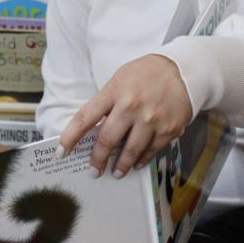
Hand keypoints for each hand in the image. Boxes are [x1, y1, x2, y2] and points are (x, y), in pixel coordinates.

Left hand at [59, 54, 191, 177]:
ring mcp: (151, 119)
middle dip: (97, 160)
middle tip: (93, 171)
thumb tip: (92, 131)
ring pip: (130, 151)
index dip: (70, 137)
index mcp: (114, 92)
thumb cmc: (145, 74)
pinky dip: (141, 160)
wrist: (182, 70)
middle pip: (107, 140)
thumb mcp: (119, 80)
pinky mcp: (168, 129)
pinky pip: (151, 151)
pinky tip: (136, 164)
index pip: (85, 118)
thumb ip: (106, 104)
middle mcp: (131, 106)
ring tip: (116, 172)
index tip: (61, 152)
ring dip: (120, 166)